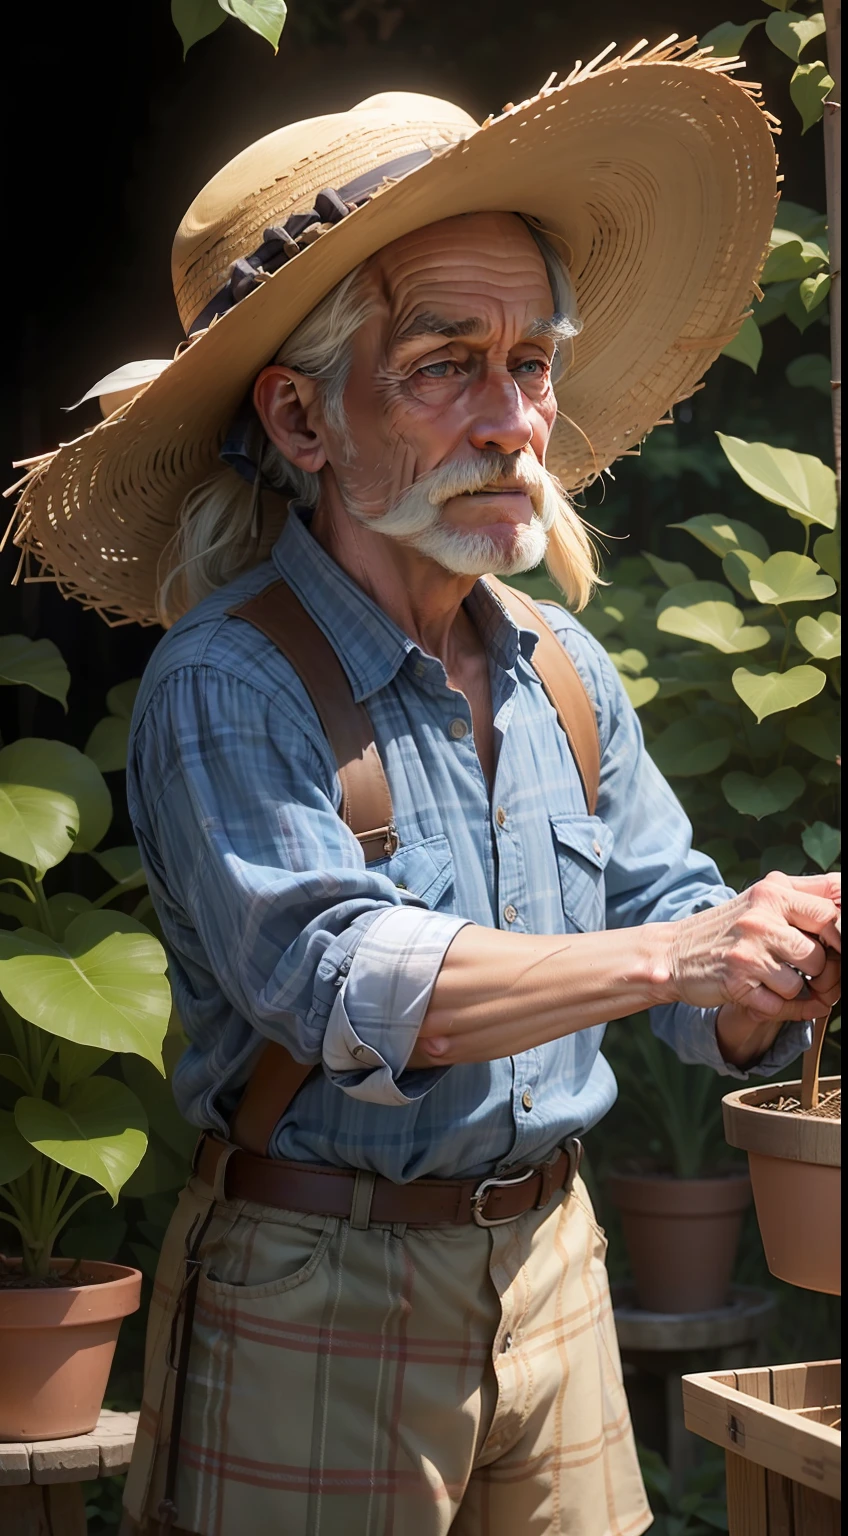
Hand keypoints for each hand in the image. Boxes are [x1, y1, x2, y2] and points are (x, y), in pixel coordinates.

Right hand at [662, 870, 840, 1018]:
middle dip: (825, 971)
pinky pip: (781, 1006)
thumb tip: (843, 917)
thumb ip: (803, 900)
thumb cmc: (727, 929)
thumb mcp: (761, 901)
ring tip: (782, 983)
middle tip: (818, 977)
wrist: (673, 952)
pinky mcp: (738, 981)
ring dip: (797, 990)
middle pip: (821, 952)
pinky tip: (772, 999)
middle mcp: (760, 917)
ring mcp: (748, 950)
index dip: (841, 935)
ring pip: (802, 982)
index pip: (830, 911)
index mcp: (772, 892)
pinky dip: (784, 1009)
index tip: (836, 948)